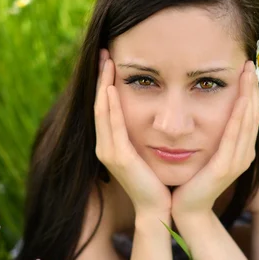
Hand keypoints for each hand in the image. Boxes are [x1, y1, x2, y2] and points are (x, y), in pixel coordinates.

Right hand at [94, 49, 171, 215]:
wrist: (158, 207)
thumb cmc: (157, 179)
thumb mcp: (147, 150)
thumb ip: (143, 132)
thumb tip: (152, 109)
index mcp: (112, 143)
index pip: (106, 106)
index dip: (105, 82)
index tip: (110, 59)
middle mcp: (105, 145)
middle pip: (99, 104)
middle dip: (100, 77)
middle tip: (103, 52)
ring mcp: (108, 152)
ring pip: (102, 111)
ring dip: (102, 85)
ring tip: (105, 61)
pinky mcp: (118, 157)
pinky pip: (111, 126)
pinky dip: (109, 107)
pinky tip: (110, 88)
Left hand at [171, 60, 258, 218]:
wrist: (184, 209)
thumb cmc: (190, 179)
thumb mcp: (204, 151)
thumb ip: (209, 133)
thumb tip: (204, 109)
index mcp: (239, 149)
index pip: (248, 114)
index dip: (250, 91)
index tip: (246, 68)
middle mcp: (244, 154)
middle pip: (253, 114)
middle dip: (252, 88)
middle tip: (250, 62)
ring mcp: (237, 161)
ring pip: (248, 121)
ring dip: (249, 96)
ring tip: (248, 73)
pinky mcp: (225, 167)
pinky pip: (234, 136)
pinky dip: (239, 116)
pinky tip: (241, 99)